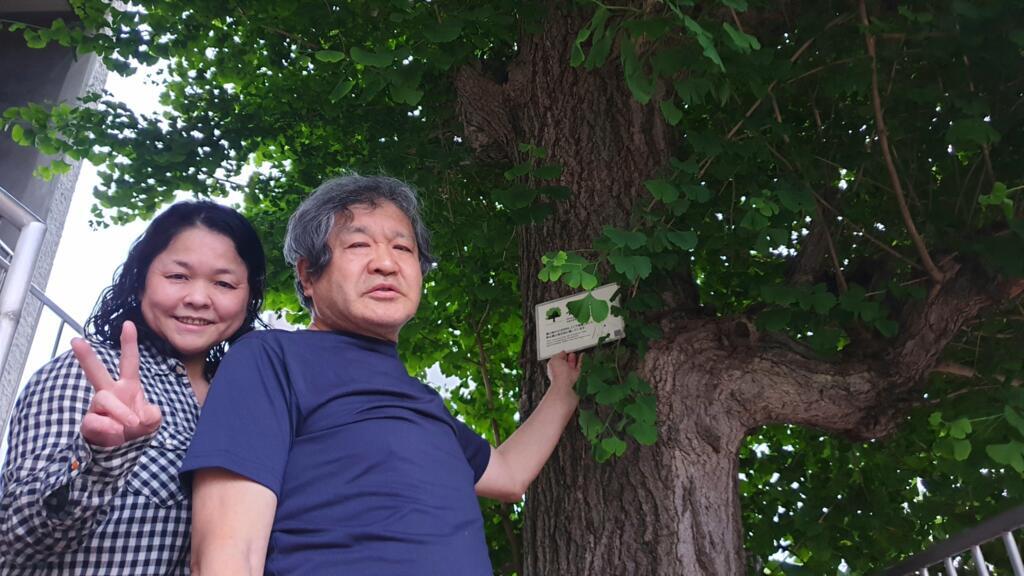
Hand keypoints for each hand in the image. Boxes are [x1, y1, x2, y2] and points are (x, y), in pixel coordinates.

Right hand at [72, 321, 161, 446]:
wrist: (121, 447)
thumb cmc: (135, 425)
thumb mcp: (151, 420)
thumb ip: (153, 415)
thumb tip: (144, 414)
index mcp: (128, 385)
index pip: (129, 361)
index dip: (129, 343)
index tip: (128, 324)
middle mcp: (111, 392)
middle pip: (96, 372)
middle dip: (86, 356)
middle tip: (75, 341)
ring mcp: (98, 406)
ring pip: (104, 399)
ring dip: (120, 412)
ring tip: (131, 423)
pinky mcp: (90, 422)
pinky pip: (95, 421)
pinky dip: (108, 427)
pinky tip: (117, 432)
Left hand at [545, 351, 581, 394]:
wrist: (565, 384)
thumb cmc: (558, 374)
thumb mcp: (555, 359)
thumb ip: (559, 355)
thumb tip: (562, 353)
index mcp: (553, 368)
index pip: (556, 360)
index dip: (559, 355)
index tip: (563, 352)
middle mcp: (561, 372)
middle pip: (564, 364)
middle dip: (567, 358)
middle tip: (570, 352)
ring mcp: (569, 375)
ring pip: (572, 366)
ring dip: (574, 360)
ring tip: (576, 353)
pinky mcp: (576, 376)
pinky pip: (579, 367)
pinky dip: (581, 361)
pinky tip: (581, 356)